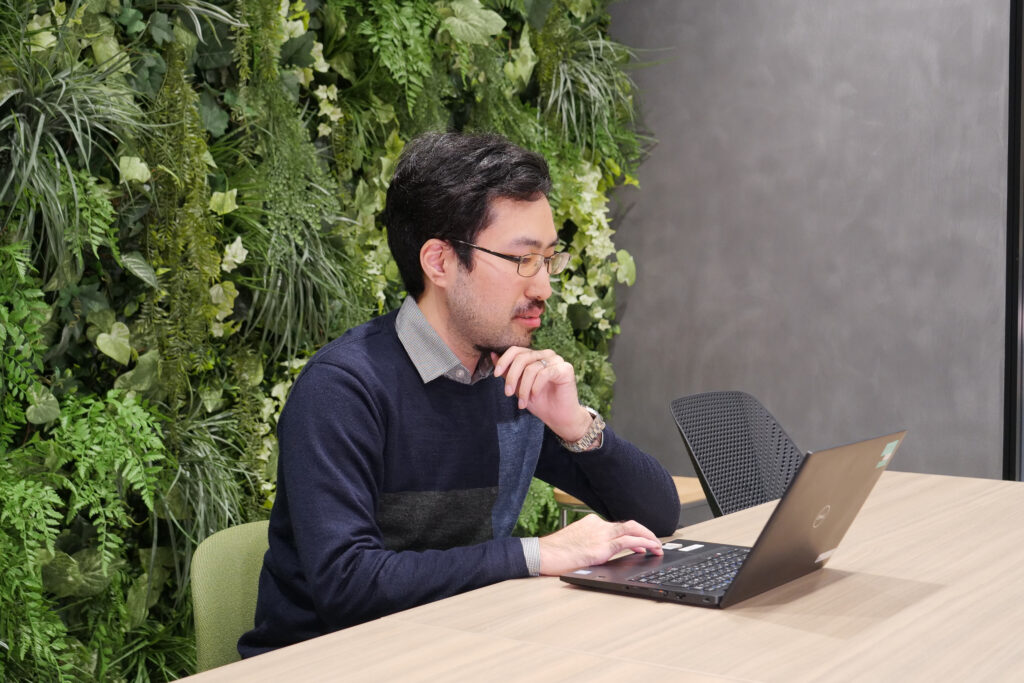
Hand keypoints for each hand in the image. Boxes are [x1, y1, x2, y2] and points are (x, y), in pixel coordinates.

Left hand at [491, 347, 592, 441]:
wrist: (558, 417)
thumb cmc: (540, 402)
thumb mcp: (519, 386)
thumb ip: (508, 371)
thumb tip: (493, 355)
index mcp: (535, 356)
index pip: (516, 350)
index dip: (504, 361)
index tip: (495, 375)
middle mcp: (546, 354)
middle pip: (522, 358)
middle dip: (512, 377)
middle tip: (508, 393)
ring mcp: (557, 360)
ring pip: (531, 368)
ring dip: (523, 388)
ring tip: (522, 402)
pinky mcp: (566, 369)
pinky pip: (544, 373)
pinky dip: (535, 386)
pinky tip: (534, 396)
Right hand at [538, 514, 663, 575]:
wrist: (542, 554)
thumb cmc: (554, 553)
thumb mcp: (575, 543)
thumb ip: (590, 544)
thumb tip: (602, 553)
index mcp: (591, 523)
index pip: (617, 526)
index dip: (633, 534)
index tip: (640, 542)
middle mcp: (597, 525)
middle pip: (629, 524)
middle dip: (645, 532)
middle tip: (656, 542)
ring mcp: (600, 534)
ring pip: (632, 530)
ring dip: (649, 538)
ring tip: (658, 547)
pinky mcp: (601, 547)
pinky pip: (628, 541)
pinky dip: (643, 543)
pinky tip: (650, 548)